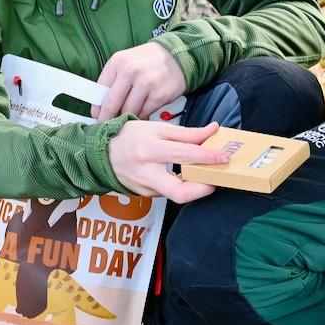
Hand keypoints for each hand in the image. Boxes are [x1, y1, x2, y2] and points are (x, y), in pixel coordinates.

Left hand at [92, 43, 185, 121]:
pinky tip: (142, 114)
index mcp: (118, 62)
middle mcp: (130, 71)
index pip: (100, 91)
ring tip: (128, 118)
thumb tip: (102, 108)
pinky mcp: (159, 95)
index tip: (97, 117)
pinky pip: (144, 113)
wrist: (177, 56)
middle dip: (108, 119)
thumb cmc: (147, 61)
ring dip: (126, 118)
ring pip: (128, 111)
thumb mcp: (126, 61)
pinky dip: (141, 117)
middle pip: (112, 105)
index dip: (97, 109)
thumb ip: (113, 81)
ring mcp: (146, 83)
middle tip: (108, 127)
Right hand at [108, 121, 228, 203]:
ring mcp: (145, 188)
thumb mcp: (157, 128)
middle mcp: (147, 173)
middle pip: (179, 193)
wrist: (100, 154)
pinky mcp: (146, 196)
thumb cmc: (129, 137)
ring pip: (176, 194)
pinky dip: (181, 184)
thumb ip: (187, 133)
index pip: (184, 156)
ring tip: (206, 174)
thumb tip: (212, 131)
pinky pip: (168, 192)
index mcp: (150, 151)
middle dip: (203, 189)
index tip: (224, 157)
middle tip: (217, 179)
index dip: (207, 158)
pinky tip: (187, 176)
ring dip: (194, 186)